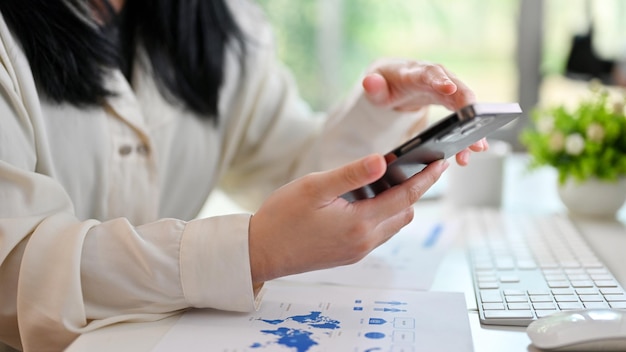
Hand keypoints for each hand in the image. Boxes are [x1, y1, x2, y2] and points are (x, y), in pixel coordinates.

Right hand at [248, 154, 448, 283]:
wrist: (260, 253)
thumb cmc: (281, 218)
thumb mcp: (314, 187)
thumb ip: (351, 174)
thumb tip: (383, 161)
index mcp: (359, 224)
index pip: (405, 197)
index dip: (426, 178)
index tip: (441, 162)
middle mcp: (364, 242)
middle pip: (404, 213)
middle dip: (415, 190)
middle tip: (417, 165)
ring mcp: (357, 251)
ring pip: (392, 224)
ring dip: (398, 204)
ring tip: (390, 180)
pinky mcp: (349, 255)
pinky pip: (377, 233)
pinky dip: (382, 215)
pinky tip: (366, 201)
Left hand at [361, 58, 487, 164]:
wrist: (396, 80)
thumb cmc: (387, 83)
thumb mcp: (376, 86)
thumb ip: (373, 87)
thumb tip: (369, 82)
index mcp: (417, 72)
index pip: (429, 74)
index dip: (440, 81)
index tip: (450, 89)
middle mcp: (437, 78)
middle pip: (457, 89)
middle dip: (467, 107)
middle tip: (474, 123)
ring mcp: (448, 89)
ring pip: (465, 105)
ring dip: (473, 125)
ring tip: (477, 147)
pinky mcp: (452, 101)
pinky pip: (464, 115)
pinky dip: (471, 131)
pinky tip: (476, 148)